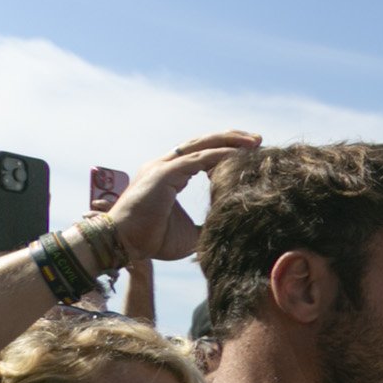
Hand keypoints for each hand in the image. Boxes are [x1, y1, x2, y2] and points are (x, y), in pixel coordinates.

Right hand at [107, 132, 261, 262]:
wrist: (123, 243)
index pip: (202, 154)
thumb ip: (209, 226)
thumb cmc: (151, 239)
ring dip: (229, 141)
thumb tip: (232, 232)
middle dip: (231, 138)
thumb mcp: (191, 234)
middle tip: (259, 140)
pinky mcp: (162, 174)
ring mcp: (162, 167)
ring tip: (255, 142)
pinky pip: (195, 159)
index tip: (252, 153)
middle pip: (203, 143)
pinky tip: (238, 154)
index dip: (226, 150)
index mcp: (170, 175)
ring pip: (200, 145)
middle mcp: (165, 165)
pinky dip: (218, 155)